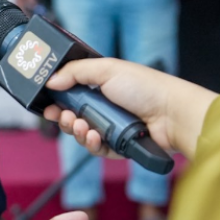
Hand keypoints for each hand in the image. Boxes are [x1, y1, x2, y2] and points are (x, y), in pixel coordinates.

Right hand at [41, 58, 218, 161]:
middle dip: (65, 118)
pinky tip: (96, 137)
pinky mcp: (119, 146)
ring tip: (83, 126)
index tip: (47, 105)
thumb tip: (51, 80)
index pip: (71, 94)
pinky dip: (93, 144)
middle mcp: (105, 107)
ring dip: (78, 131)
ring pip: (83, 135)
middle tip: (65, 117)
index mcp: (101, 86)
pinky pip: (98, 149)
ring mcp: (112, 127)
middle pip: (73, 117)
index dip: (58, 101)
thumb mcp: (107, 69)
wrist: (171, 114)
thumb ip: (75, 71)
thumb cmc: (145, 87)